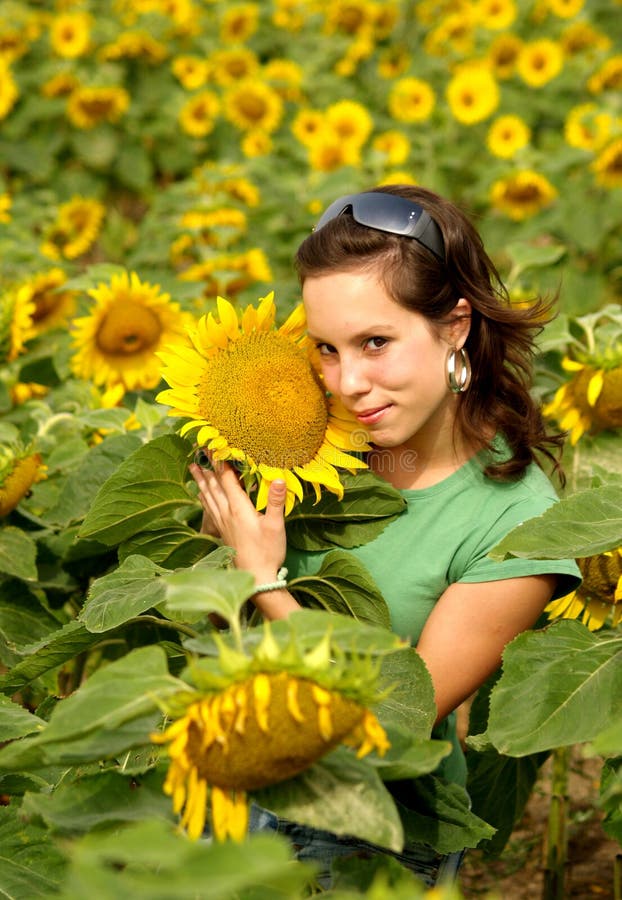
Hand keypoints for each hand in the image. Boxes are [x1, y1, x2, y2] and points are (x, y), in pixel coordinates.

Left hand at [189, 460, 287, 583]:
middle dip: (206, 467)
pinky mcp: (223, 532)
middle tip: (197, 451)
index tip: (215, 445)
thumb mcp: (276, 526)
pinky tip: (200, 495)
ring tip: (192, 468)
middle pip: (213, 485)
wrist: (255, 578)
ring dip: (200, 481)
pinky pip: (209, 509)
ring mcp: (223, 523)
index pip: (227, 479)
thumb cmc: (268, 552)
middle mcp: (227, 513)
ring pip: (208, 496)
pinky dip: (203, 498)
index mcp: (239, 508)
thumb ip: (276, 501)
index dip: (221, 461)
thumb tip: (278, 477)